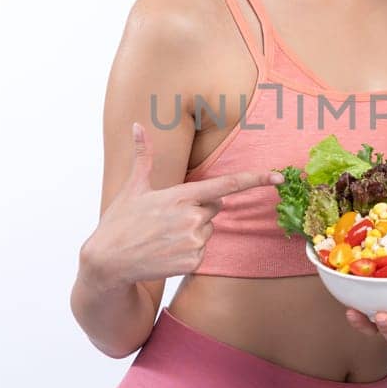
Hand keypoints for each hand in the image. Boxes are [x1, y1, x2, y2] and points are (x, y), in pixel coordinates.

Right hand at [79, 121, 283, 282]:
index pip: (226, 184)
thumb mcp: (133, 188)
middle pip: (214, 208)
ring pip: (209, 231)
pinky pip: (202, 252)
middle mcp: (191, 217)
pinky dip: (188, 253)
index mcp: (181, 196)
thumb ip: (143, 156)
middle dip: (198, 210)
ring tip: (164, 237)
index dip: (255, 179)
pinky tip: (166, 252)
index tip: (278, 176)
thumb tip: (137, 125)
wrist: (108, 262)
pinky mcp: (192, 262)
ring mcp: (193, 241)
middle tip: (168, 218)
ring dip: (193, 232)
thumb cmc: (120, 222)